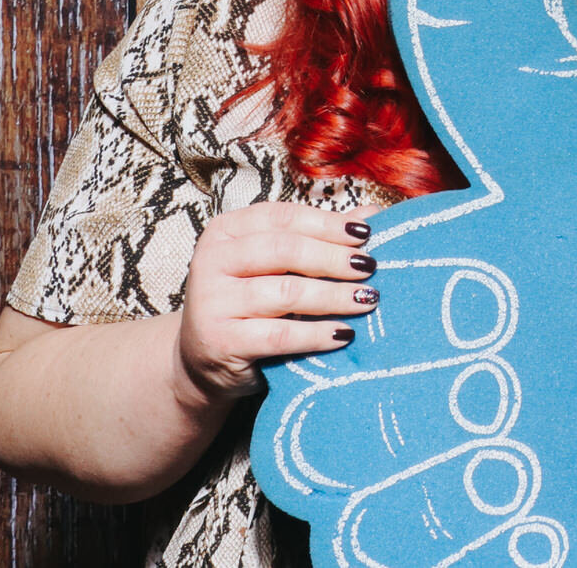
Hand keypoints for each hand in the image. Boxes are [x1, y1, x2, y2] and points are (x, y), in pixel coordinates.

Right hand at [173, 200, 378, 402]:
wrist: (205, 360)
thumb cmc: (250, 303)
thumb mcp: (277, 265)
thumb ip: (319, 237)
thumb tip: (371, 215)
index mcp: (225, 230)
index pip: (283, 216)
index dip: (328, 224)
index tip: (366, 233)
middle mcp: (211, 261)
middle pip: (285, 250)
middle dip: (334, 258)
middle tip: (370, 267)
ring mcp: (211, 302)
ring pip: (286, 292)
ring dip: (334, 296)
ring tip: (367, 300)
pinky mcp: (219, 341)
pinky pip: (280, 335)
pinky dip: (317, 334)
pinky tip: (344, 333)